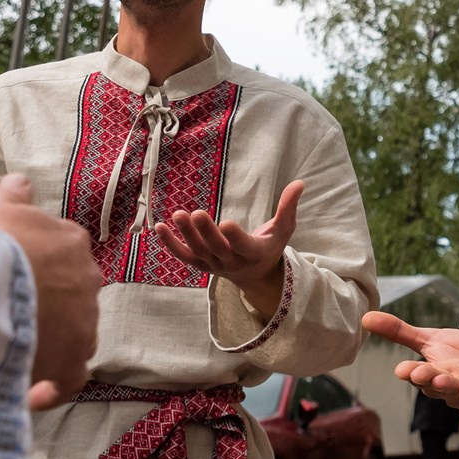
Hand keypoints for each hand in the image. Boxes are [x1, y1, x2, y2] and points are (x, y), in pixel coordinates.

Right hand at [0, 174, 99, 410]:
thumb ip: (10, 197)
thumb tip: (20, 181)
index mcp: (71, 244)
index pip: (62, 254)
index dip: (36, 264)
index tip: (12, 274)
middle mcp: (86, 282)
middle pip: (69, 296)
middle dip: (45, 304)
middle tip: (8, 314)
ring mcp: (84, 324)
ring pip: (71, 336)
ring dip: (46, 343)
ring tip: (10, 351)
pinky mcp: (71, 363)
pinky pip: (65, 380)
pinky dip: (48, 387)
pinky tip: (29, 390)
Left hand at [154, 180, 302, 321]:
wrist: (255, 275)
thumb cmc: (271, 246)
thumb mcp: (283, 229)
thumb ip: (288, 207)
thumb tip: (300, 182)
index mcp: (254, 254)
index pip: (243, 247)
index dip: (235, 237)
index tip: (227, 223)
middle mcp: (232, 262)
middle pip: (216, 249)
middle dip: (206, 232)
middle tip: (196, 213)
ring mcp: (214, 265)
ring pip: (197, 252)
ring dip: (185, 235)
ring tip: (177, 215)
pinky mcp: (201, 265)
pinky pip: (183, 256)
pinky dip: (170, 244)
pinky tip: (159, 227)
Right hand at [363, 312, 458, 411]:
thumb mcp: (431, 340)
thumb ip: (400, 332)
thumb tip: (365, 317)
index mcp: (432, 375)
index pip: (418, 375)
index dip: (411, 373)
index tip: (402, 369)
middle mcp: (449, 388)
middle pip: (436, 385)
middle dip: (428, 379)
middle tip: (418, 372)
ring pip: (457, 392)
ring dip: (450, 387)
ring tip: (443, 379)